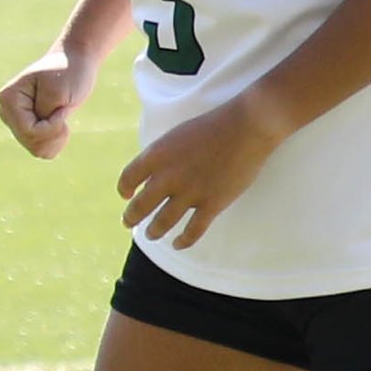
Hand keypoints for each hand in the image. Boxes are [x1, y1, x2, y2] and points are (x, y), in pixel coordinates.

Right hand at [0, 51, 90, 158]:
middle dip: (55, 132)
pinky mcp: (28, 129)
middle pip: (31, 141)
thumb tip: (31, 133)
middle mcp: (7, 112)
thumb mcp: (58, 92)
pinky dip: (56, 142)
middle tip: (64, 111)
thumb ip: (43, 114)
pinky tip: (61, 126)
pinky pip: (42, 151)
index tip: (63, 108)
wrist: (75, 64)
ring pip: (37, 149)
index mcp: (8, 99)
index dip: (52, 126)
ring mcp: (16, 122)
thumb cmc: (68, 73)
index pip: (29, 130)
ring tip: (62, 117)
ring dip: (56, 138)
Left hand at [115, 92, 282, 250]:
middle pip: (140, 206)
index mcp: (156, 155)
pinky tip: (177, 244)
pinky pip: (193, 231)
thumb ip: (164, 156)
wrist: (246, 127)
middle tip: (128, 223)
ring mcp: (190, 193)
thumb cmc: (213, 125)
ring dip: (153, 231)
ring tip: (150, 235)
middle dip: (131, 217)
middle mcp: (168, 176)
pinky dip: (183, 241)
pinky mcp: (212, 204)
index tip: (126, 196)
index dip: (124, 189)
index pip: (128, 178)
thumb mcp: (177, 135)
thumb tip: (155, 177)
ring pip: (162, 223)